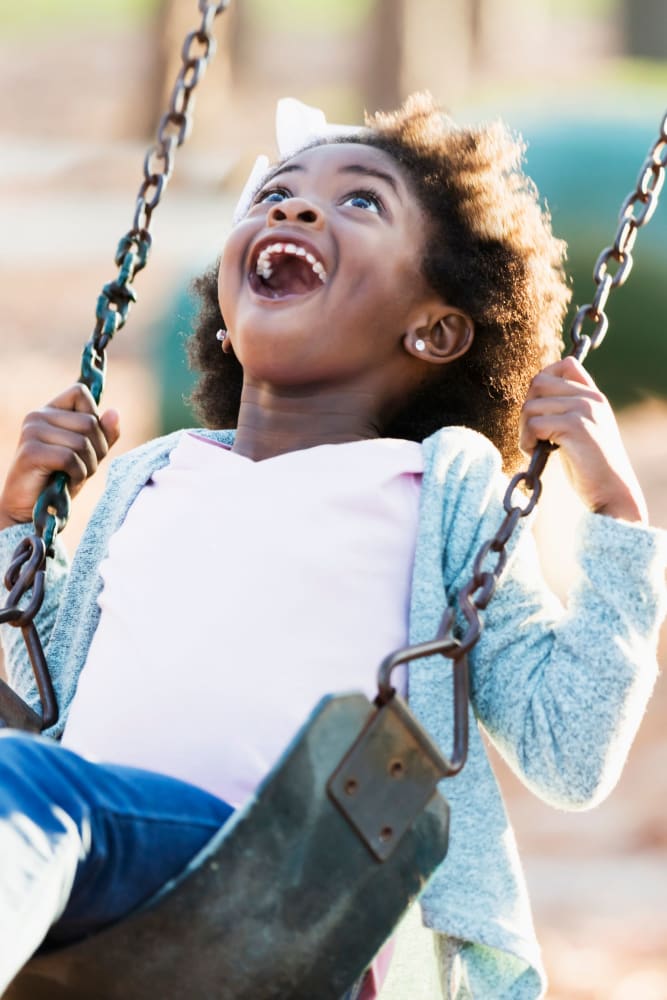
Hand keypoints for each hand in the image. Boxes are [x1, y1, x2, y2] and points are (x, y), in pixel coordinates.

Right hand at [0, 384, 119, 529]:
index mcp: (50, 410)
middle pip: (90, 421)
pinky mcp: (31, 452)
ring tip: (73, 476)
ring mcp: (32, 432)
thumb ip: (103, 433)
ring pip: (82, 441)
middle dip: (97, 450)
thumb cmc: (60, 481)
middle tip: (83, 467)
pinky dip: (77, 474)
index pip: (81, 393)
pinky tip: (66, 481)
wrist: (29, 510)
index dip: (95, 419)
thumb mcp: (88, 454)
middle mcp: (38, 416)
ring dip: (88, 466)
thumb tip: (114, 412)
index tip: (89, 442)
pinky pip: (70, 458)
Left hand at [519, 357, 647, 523]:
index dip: (543, 381)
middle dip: (527, 408)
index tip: (540, 408)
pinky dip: (526, 441)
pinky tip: (536, 454)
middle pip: (539, 382)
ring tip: (535, 447)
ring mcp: (584, 411)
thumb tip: (534, 400)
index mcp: (594, 396)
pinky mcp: (575, 428)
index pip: (565, 365)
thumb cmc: (592, 468)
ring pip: (531, 406)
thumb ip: (567, 410)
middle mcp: (590, 398)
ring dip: (523, 429)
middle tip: (533, 433)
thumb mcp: (583, 430)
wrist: (613, 493)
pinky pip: (533, 424)